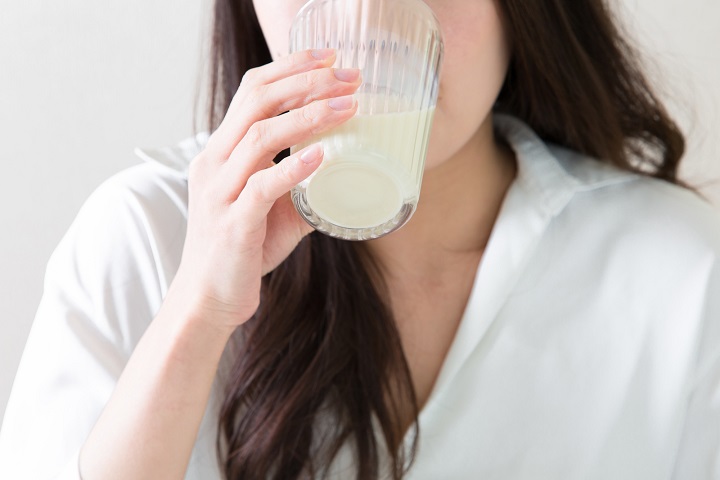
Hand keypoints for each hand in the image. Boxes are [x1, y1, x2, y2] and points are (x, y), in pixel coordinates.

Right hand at [168, 48, 359, 329]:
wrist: (209, 298)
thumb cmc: (242, 250)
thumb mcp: (274, 209)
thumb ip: (302, 185)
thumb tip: (347, 171)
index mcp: (222, 152)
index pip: (252, 92)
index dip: (290, 68)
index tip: (330, 58)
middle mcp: (215, 163)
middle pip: (256, 101)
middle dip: (306, 81)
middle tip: (348, 75)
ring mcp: (220, 192)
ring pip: (260, 137)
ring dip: (308, 116)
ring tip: (348, 107)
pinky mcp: (232, 223)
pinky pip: (262, 187)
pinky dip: (293, 168)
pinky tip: (323, 156)